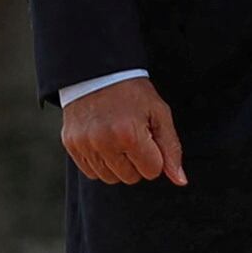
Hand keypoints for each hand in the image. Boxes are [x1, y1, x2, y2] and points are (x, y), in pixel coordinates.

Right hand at [61, 75, 187, 188]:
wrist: (97, 72)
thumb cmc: (132, 93)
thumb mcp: (159, 113)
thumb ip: (171, 148)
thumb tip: (180, 181)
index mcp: (129, 134)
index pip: (152, 171)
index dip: (155, 156)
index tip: (149, 137)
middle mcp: (104, 142)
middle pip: (131, 178)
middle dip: (137, 162)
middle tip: (133, 136)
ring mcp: (85, 145)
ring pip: (110, 178)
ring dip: (118, 164)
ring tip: (118, 138)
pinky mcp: (71, 145)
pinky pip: (91, 173)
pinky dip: (100, 163)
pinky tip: (104, 142)